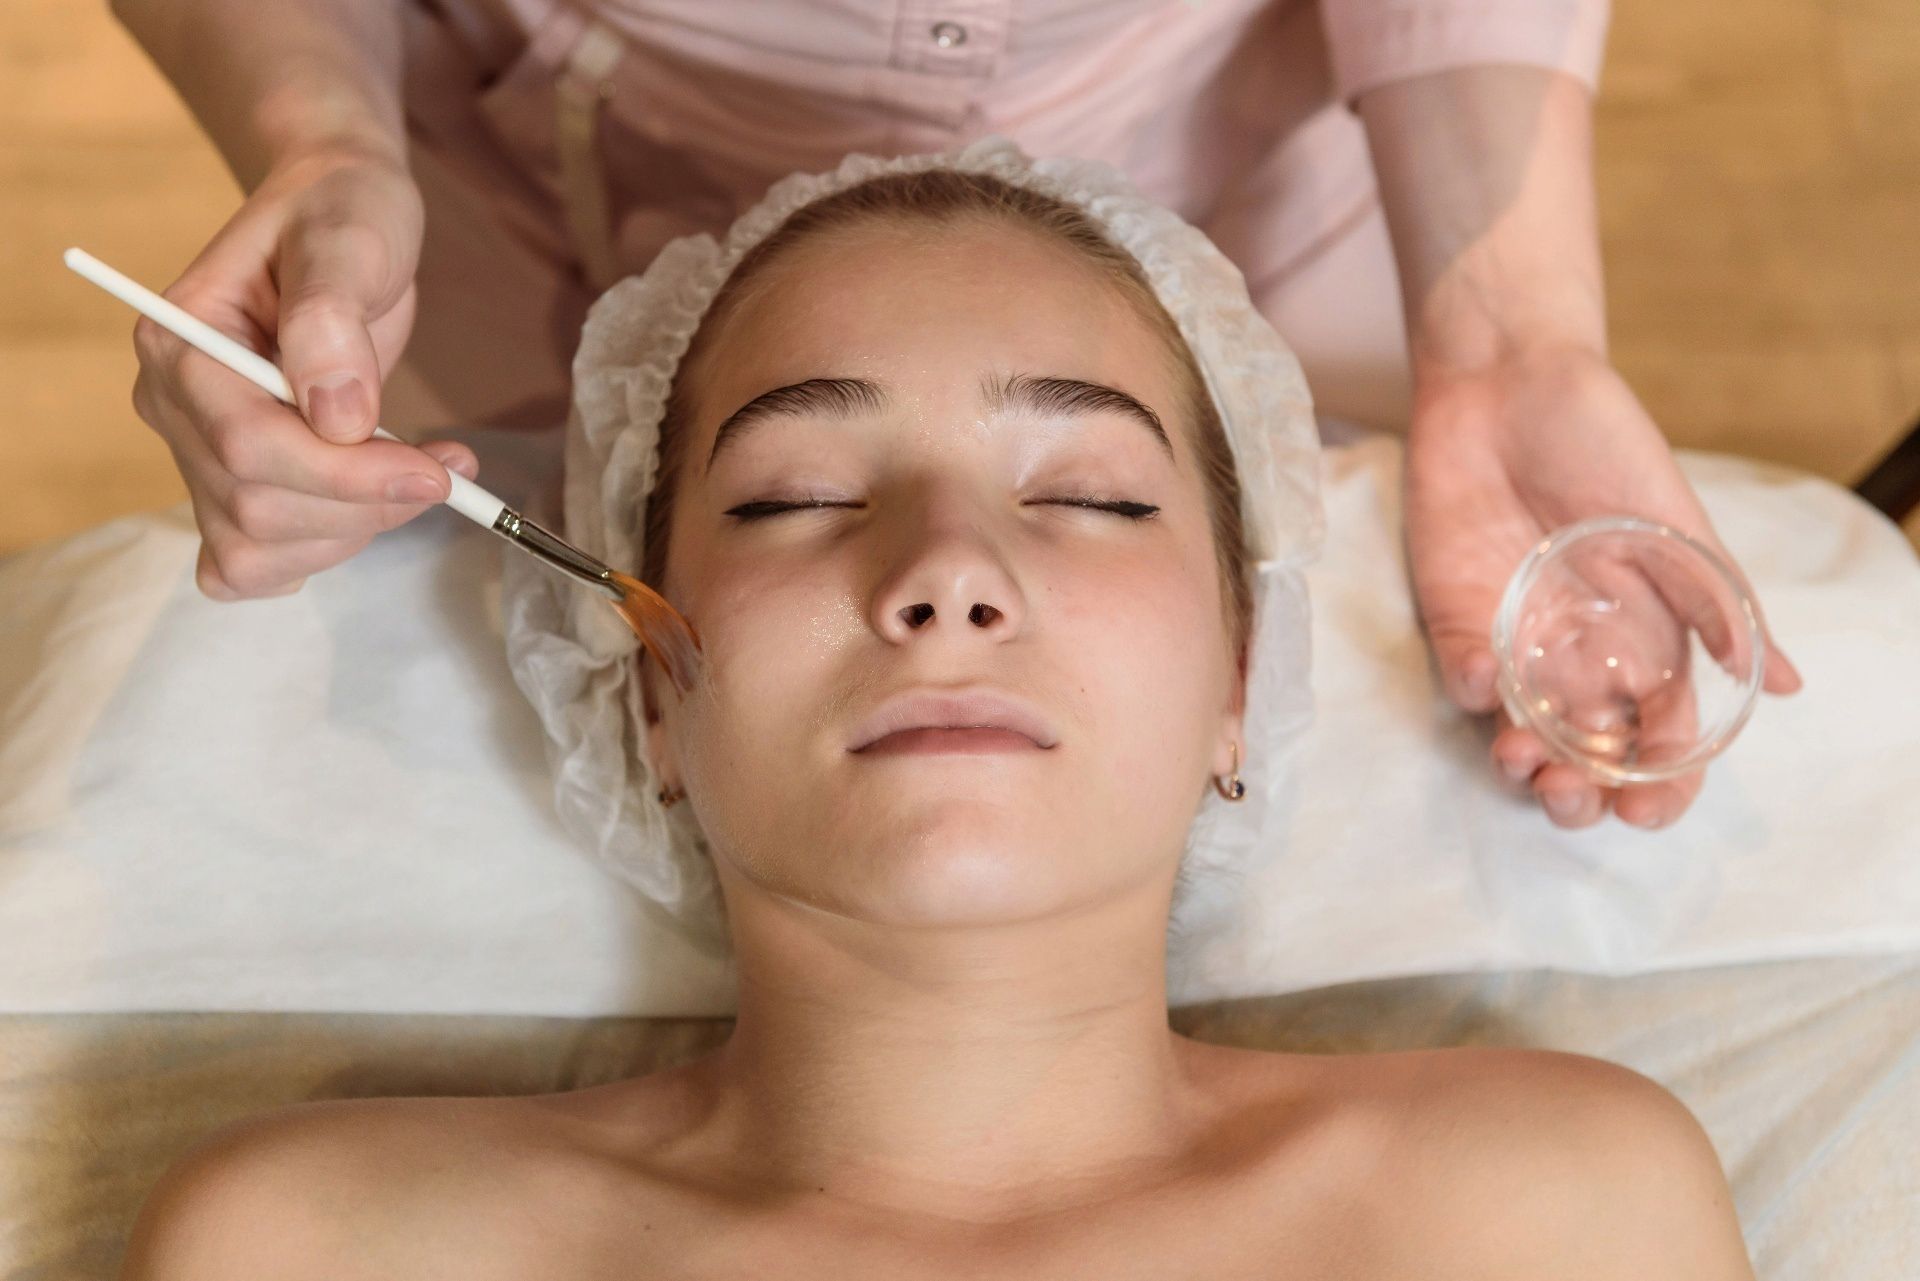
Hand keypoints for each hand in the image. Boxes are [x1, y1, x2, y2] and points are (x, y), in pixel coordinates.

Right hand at [128, 144, 477, 599]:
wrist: (339, 216)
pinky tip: (378, 505)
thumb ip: (332, 319)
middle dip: (365, 503)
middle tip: (448, 471)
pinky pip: (255, 563)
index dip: (343, 475)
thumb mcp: (348, 240)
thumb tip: (339, 417)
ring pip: (259, 548)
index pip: (245, 445)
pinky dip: (324, 549)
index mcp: (179, 343)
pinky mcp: (238, 482)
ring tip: (432, 473)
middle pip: (255, 508)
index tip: (436, 473)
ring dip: (358, 528)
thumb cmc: (340, 214)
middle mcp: (173, 405)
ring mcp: (199, 451)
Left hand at [1402, 344, 1802, 828]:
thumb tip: (1787, 684)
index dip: (1658, 784)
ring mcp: (1516, 640)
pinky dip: (1469, 688)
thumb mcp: (1671, 519)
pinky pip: (1461, 673)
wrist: (1506, 379)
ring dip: (1520, 761)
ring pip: (1520, 730)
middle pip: (1586, 752)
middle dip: (1579, 791)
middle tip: (1572, 796)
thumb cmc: (1602, 440)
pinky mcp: (1455, 614)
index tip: (1642, 809)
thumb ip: (1716, 600)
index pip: (1662, 736)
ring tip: (1521, 760)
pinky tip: (1481, 681)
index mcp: (1649, 640)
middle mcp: (1583, 654)